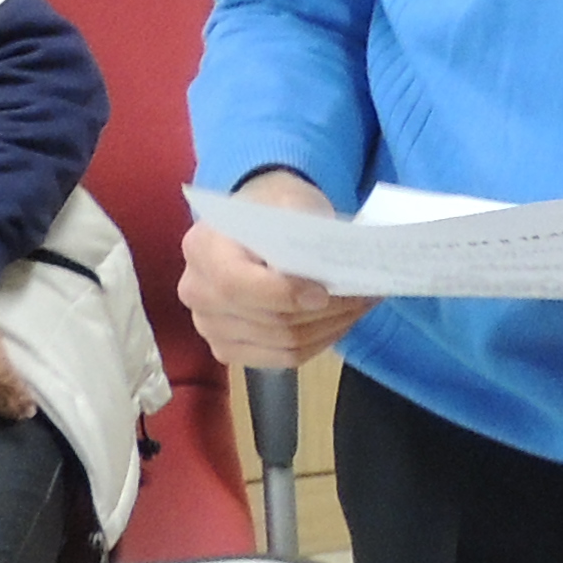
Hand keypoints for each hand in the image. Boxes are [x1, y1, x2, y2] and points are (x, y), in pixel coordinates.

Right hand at [178, 170, 378, 372]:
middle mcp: (196, 292)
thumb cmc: (273, 209)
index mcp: (202, 248)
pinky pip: (281, 359)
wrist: (255, 227)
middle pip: (267, 321)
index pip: (236, 285)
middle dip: (325, 312)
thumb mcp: (289, 203)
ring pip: (281, 345)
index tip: (324, 291)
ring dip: (329, 329)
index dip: (283, 295)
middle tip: (366, 295)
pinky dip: (318, 343)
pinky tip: (339, 323)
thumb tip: (330, 269)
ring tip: (360, 307)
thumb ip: (302, 230)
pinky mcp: (228, 349)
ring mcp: (209, 327)